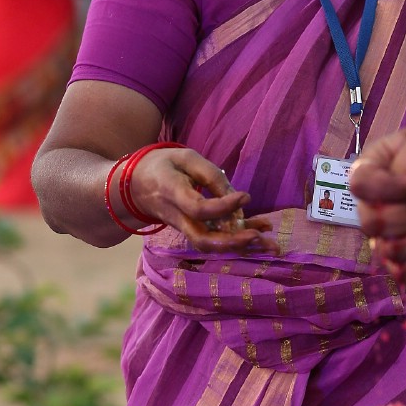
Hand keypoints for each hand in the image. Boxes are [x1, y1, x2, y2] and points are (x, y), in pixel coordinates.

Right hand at [124, 147, 271, 252]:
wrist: (135, 185)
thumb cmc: (164, 166)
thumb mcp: (185, 157)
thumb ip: (210, 174)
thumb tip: (237, 197)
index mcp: (172, 193)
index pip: (198, 208)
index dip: (223, 206)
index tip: (245, 196)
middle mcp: (178, 217)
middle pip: (203, 239)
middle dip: (232, 242)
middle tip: (259, 237)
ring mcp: (184, 227)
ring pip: (211, 245)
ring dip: (241, 247)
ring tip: (270, 245)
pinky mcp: (193, 229)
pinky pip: (215, 239)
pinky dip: (239, 238)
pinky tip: (262, 232)